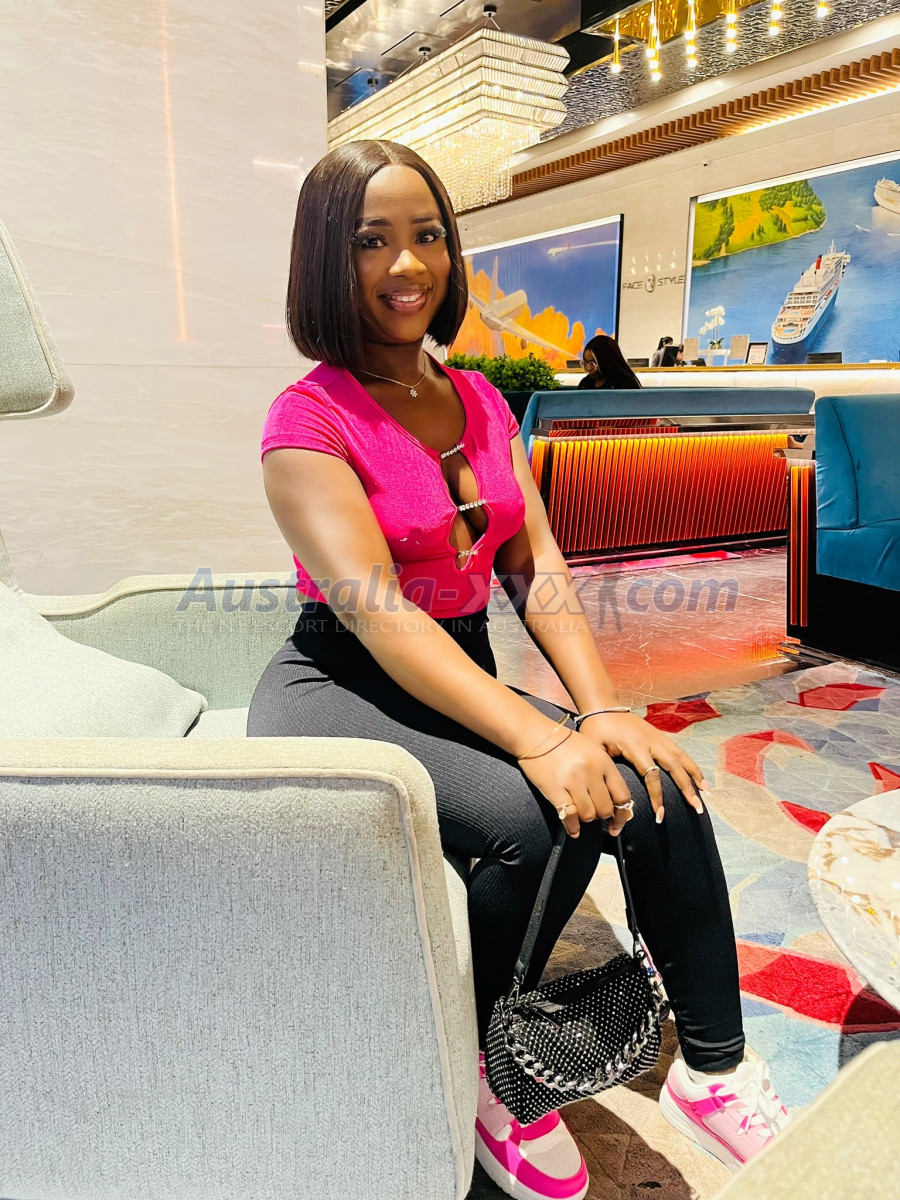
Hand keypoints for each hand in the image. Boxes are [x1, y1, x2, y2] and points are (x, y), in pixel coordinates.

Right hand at [517, 726, 635, 838]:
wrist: (535, 734)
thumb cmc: (564, 742)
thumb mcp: (592, 750)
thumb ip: (605, 772)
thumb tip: (618, 802)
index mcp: (603, 761)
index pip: (622, 795)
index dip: (623, 814)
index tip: (618, 822)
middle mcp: (590, 771)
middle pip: (606, 809)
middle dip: (601, 816)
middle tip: (594, 813)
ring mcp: (572, 780)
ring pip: (588, 815)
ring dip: (585, 818)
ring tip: (580, 813)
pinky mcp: (554, 788)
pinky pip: (569, 815)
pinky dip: (572, 827)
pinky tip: (573, 829)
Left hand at [577, 712, 708, 823]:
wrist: (602, 705)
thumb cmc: (596, 729)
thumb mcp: (596, 749)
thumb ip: (607, 770)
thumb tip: (617, 798)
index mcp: (635, 746)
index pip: (652, 775)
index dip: (658, 797)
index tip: (660, 815)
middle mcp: (652, 741)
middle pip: (674, 767)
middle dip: (687, 788)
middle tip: (697, 807)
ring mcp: (658, 737)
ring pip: (682, 757)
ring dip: (695, 775)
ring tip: (706, 793)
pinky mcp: (660, 735)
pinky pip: (680, 752)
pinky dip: (691, 765)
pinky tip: (699, 777)